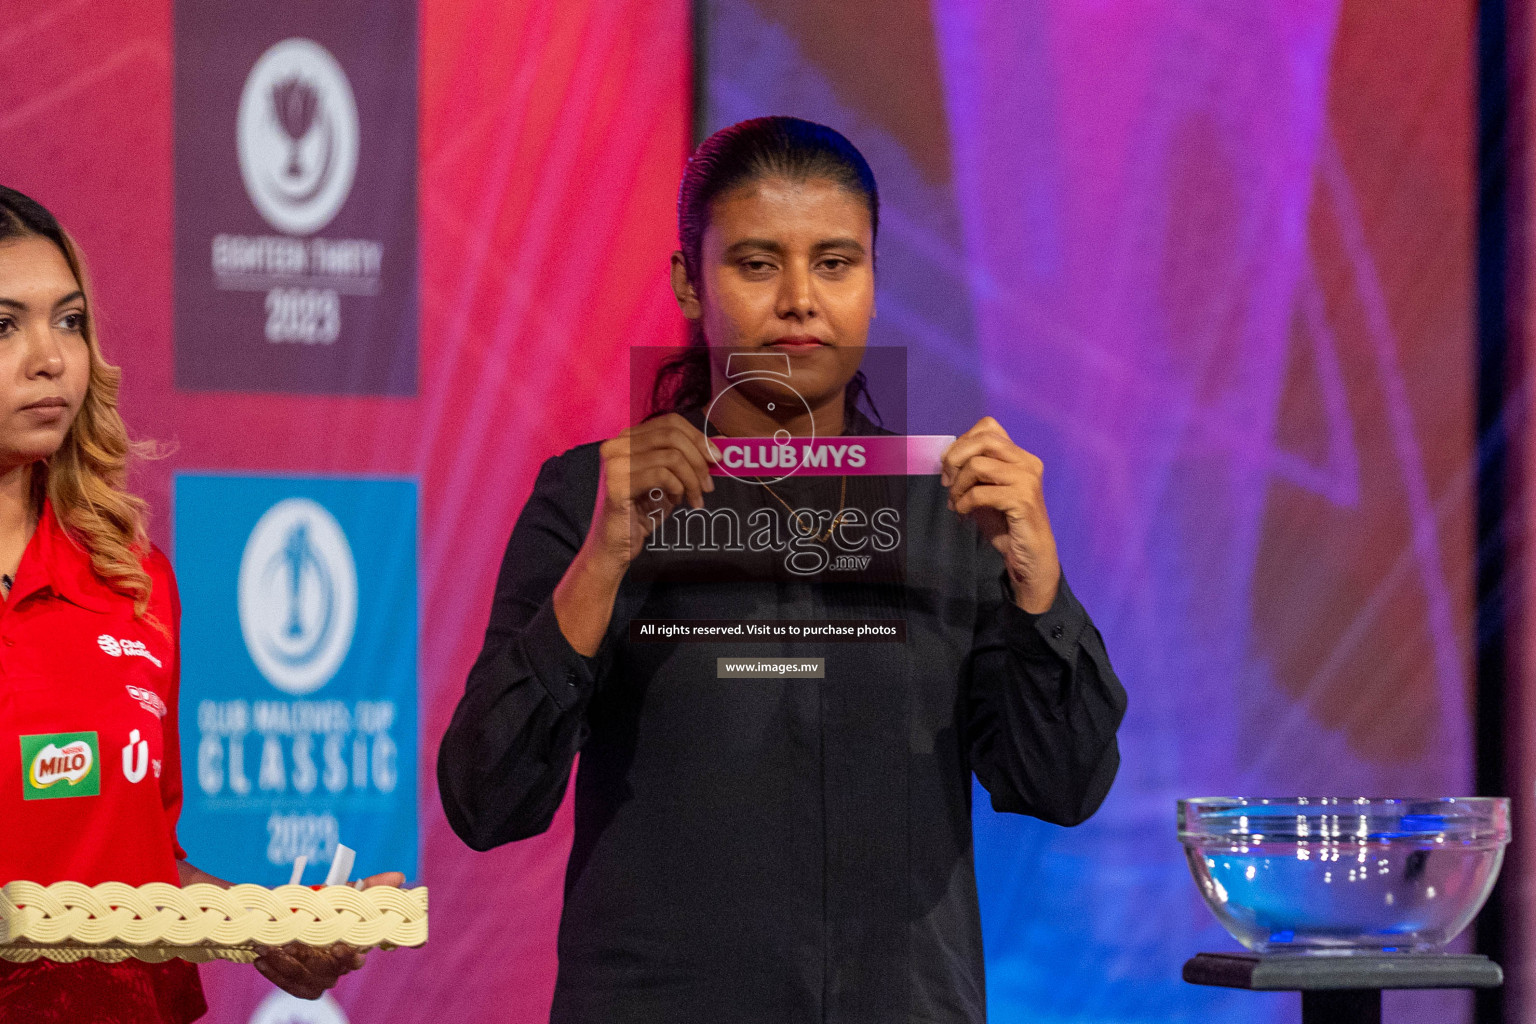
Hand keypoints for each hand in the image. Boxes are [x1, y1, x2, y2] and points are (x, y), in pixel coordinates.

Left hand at [253, 871, 405, 999]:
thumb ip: (370, 888)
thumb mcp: (341, 893)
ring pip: (309, 978)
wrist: (286, 921)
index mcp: (356, 944)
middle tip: (293, 943)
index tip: (340, 946)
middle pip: (331, 970)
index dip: (350, 955)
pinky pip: (291, 986)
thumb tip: (400, 876)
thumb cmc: (321, 906)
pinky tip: (262, 959)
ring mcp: (323, 977)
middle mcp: (342, 964)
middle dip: (311, 957)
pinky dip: (276, 974)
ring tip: (269, 946)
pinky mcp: (303, 986)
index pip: (359, 955)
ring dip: (288, 964)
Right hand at [588, 413, 718, 565]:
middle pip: (672, 436)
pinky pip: (662, 475)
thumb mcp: (671, 480)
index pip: (670, 422)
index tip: (716, 458)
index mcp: (628, 438)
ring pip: (671, 457)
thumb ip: (689, 458)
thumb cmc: (642, 511)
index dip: (698, 437)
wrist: (617, 545)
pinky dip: (678, 488)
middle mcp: (617, 446)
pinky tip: (675, 501)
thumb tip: (721, 442)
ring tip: (695, 498)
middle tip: (709, 484)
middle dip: (699, 460)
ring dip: (692, 480)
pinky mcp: (617, 485)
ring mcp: (614, 464)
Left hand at [941, 417, 1060, 612]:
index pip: (988, 427)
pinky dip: (964, 502)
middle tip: (947, 482)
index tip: (950, 465)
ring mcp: (1027, 480)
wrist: (1030, 555)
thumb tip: (946, 458)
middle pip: (983, 439)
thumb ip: (973, 471)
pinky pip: (980, 492)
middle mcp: (1027, 462)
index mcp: (1020, 456)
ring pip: (978, 465)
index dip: (962, 442)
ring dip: (958, 485)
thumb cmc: (1007, 523)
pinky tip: (963, 513)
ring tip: (955, 501)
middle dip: (955, 458)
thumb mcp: (986, 490)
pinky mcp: (1023, 500)